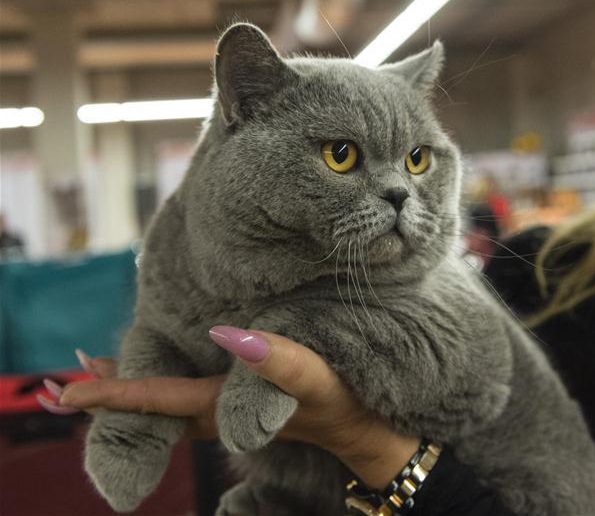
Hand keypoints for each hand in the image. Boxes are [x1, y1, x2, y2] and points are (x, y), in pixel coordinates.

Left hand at [53, 329, 419, 488]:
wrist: (364, 425)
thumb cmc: (343, 399)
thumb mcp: (315, 374)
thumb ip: (275, 358)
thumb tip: (223, 334)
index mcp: (225, 404)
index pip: (157, 399)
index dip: (112, 393)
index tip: (69, 390)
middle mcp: (217, 412)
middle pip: (149, 407)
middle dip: (109, 396)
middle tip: (66, 385)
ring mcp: (228, 411)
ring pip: (164, 405)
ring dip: (131, 391)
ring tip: (100, 376)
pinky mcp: (241, 403)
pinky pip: (185, 397)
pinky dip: (161, 386)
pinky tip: (166, 369)